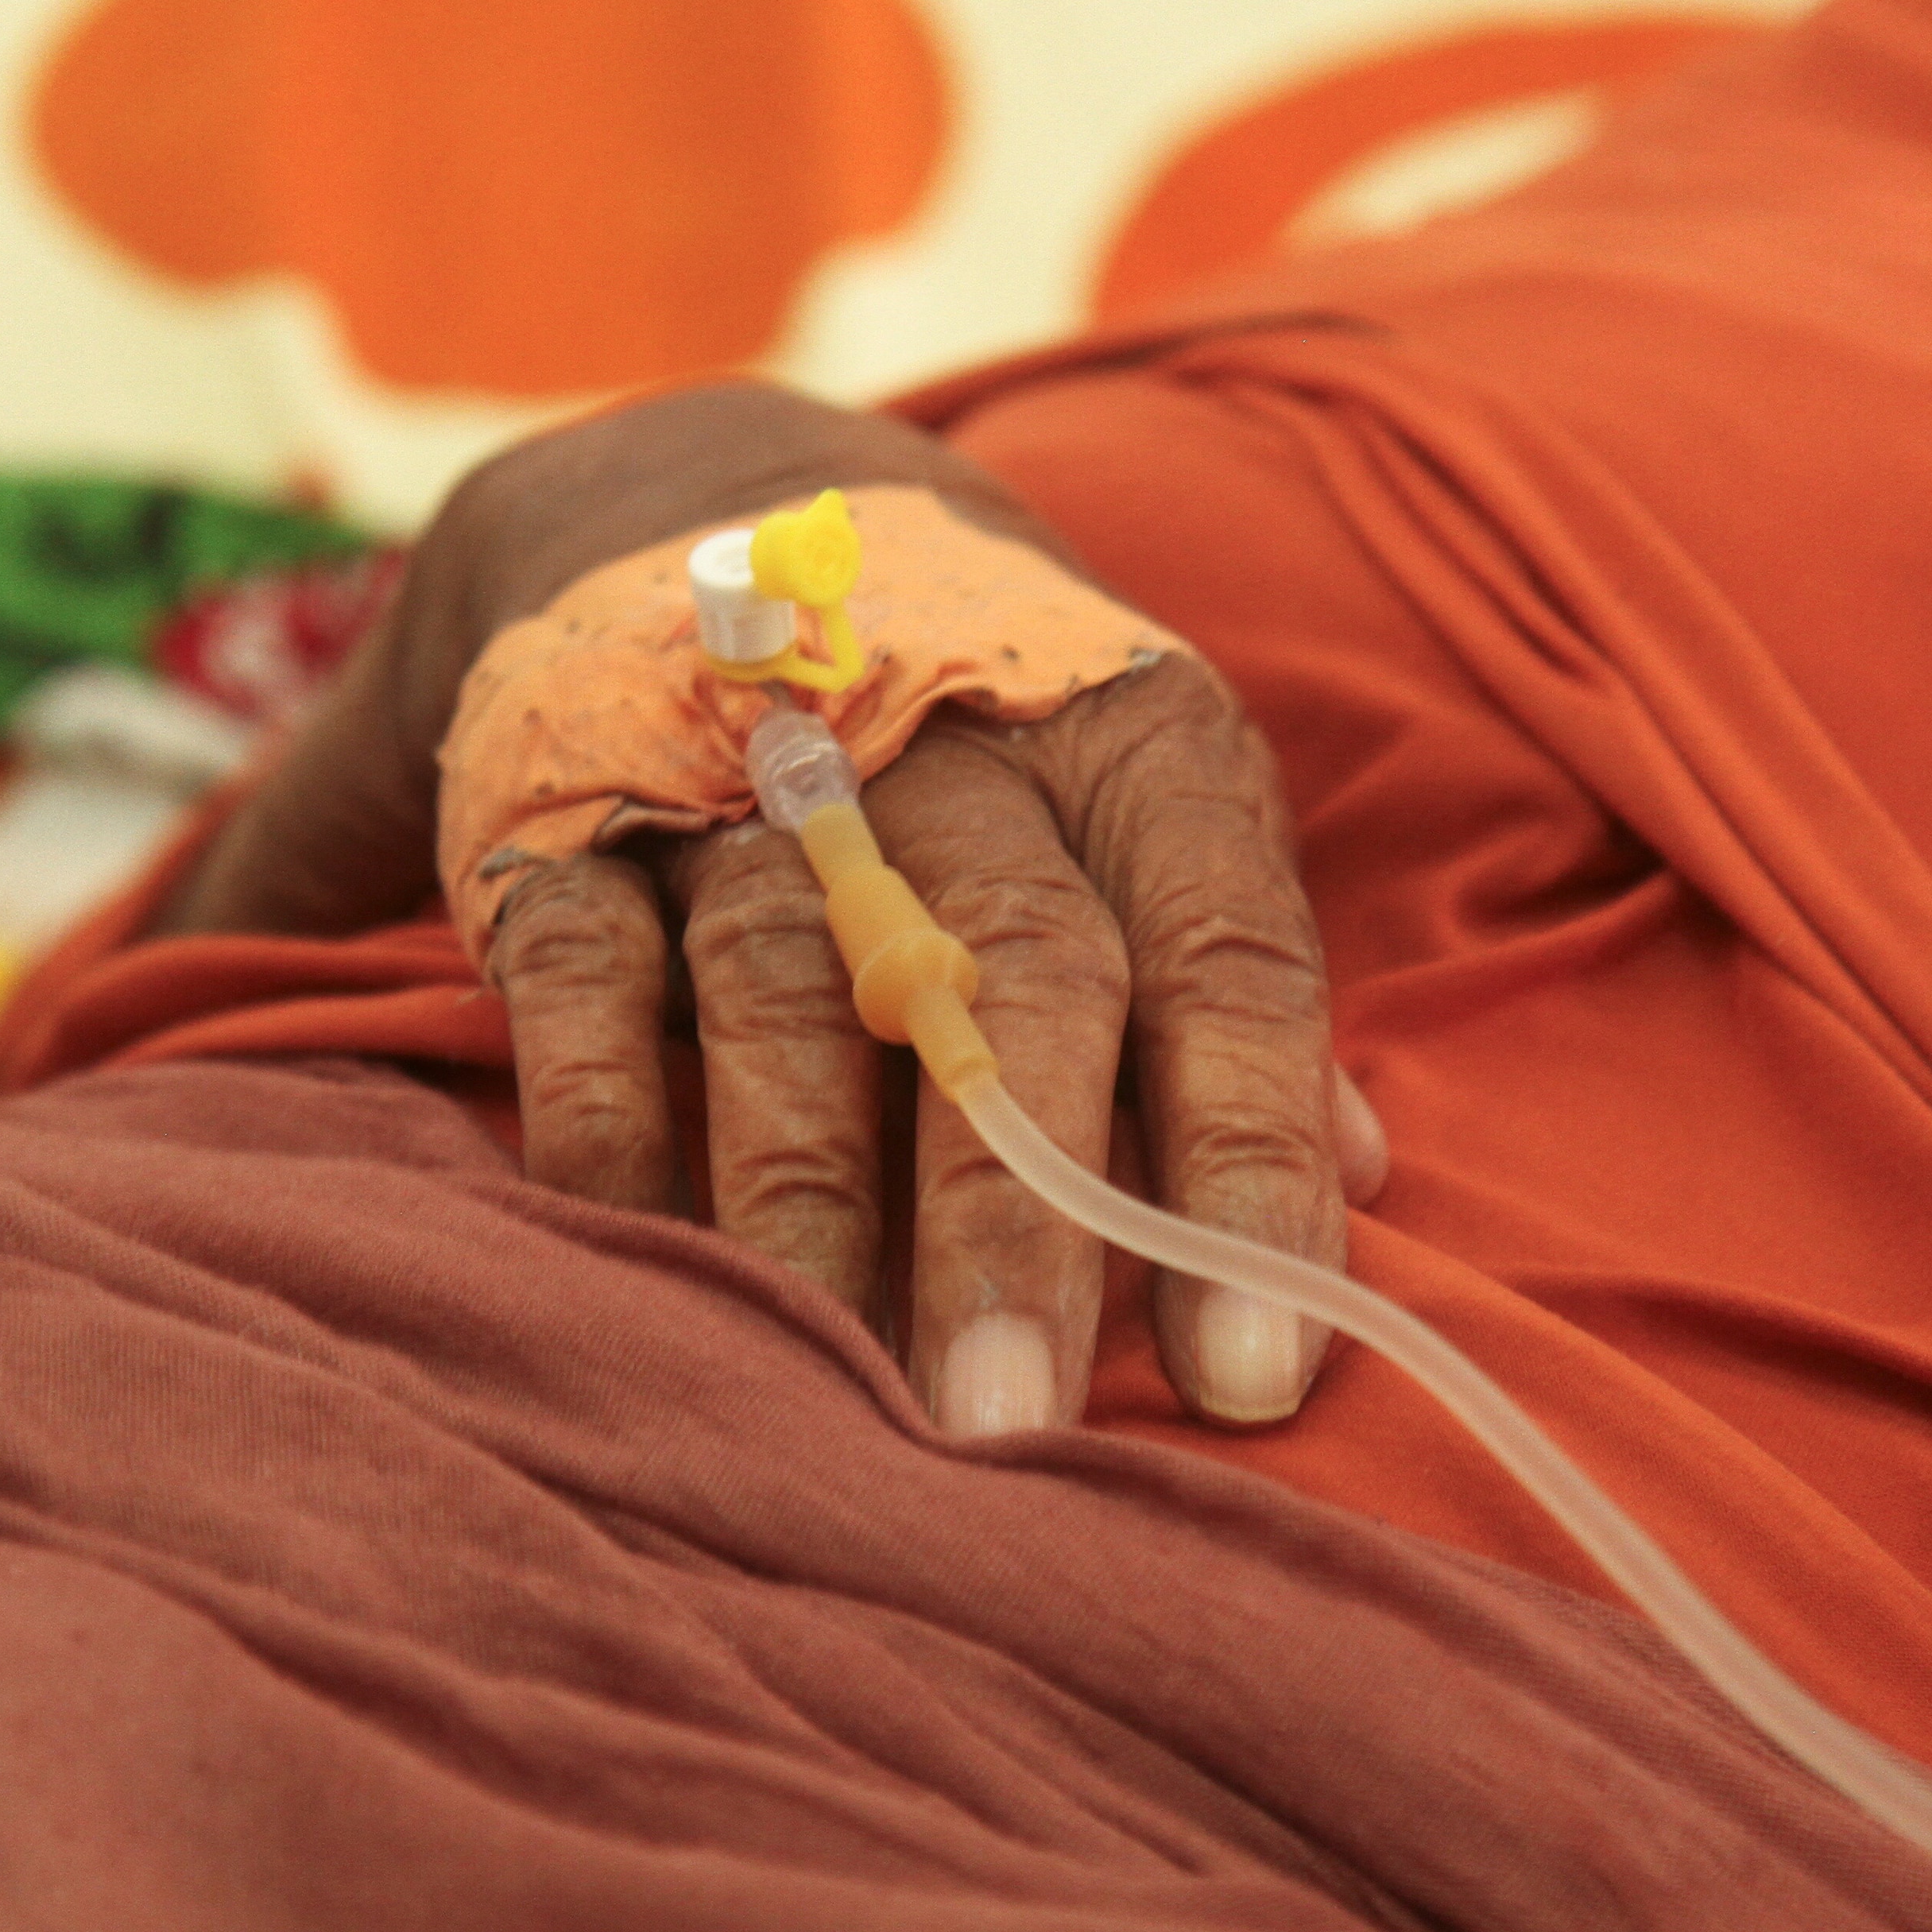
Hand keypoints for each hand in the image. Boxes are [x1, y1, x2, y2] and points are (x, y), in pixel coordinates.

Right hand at [161, 381, 1386, 1434]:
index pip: (1224, 951)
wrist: (711, 498)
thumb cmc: (984, 734)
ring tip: (838, 1391)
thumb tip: (1361, 1178)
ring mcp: (741, 770)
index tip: (1254, 1382)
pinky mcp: (571, 808)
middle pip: (1008, 976)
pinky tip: (639, 1255)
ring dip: (809, 1208)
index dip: (1246, 1157)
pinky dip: (606, 1120)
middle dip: (1013, 1216)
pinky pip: (586, 975)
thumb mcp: (1134, 803)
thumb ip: (1224, 985)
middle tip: (1015, 1433)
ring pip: (790, 995)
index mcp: (1126, 736)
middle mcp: (946, 742)